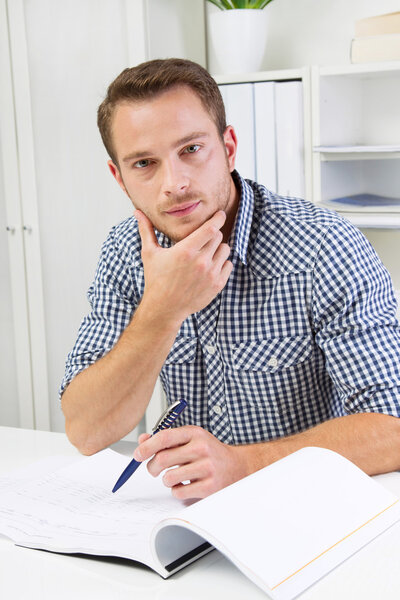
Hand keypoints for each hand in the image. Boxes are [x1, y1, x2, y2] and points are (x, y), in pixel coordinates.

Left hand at [134, 426, 249, 499]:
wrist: (238, 467)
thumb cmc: (210, 453)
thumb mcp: (191, 439)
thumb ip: (167, 439)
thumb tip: (143, 440)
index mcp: (195, 433)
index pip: (164, 437)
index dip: (147, 446)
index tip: (137, 454)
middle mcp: (202, 448)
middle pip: (163, 459)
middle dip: (152, 467)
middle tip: (153, 470)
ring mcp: (207, 468)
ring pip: (168, 478)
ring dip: (166, 480)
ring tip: (175, 477)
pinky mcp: (209, 486)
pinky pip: (178, 492)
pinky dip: (177, 491)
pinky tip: (186, 485)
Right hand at [135, 210, 232, 325]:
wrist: (164, 308)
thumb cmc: (155, 279)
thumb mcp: (150, 254)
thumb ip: (146, 230)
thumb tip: (138, 212)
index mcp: (185, 251)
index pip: (210, 228)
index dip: (218, 218)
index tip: (219, 214)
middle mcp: (201, 262)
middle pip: (218, 236)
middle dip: (213, 234)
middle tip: (205, 238)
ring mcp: (211, 274)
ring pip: (225, 250)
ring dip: (218, 248)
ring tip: (206, 252)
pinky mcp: (217, 285)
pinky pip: (228, 265)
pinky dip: (222, 263)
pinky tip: (210, 265)